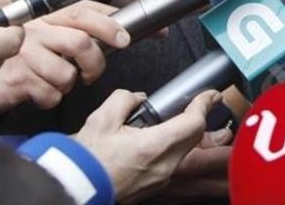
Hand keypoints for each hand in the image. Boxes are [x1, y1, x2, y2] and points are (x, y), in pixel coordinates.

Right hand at [0, 0, 131, 114]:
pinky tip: (42, 88)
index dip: (109, 26)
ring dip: (70, 83)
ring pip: (67, 74)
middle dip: (96, 62)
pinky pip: (50, 95)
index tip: (124, 38)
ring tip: (60, 78)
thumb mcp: (41, 7)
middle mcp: (34, 29)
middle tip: (93, 70)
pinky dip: (52, 97)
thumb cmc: (12, 35)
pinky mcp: (16, 79)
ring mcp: (24, 55)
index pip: (83, 11)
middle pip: (80, 43)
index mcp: (44, 10)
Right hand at [74, 89, 217, 202]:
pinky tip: (151, 142)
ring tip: (167, 122)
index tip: (210, 95)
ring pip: (184, 152)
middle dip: (197, 118)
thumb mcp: (102, 118)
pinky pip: (171, 163)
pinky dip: (170, 149)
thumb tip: (138, 99)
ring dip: (182, 135)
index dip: (204, 105)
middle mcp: (163, 167)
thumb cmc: (87, 159)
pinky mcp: (154, 188)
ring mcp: (160, 180)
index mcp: (154, 147)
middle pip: (194, 138)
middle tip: (195, 103)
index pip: (193, 123)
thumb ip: (125, 99)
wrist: (75, 187)